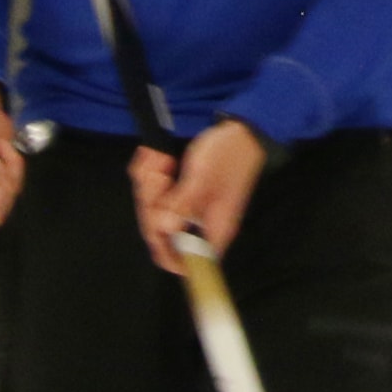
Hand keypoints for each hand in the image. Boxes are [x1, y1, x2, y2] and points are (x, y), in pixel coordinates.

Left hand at [131, 120, 268, 274]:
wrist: (240, 130)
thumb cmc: (229, 154)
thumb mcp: (203, 178)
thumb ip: (184, 203)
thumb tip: (164, 229)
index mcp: (212, 229)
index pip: (184, 262)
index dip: (164, 250)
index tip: (155, 223)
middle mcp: (199, 224)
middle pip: (160, 232)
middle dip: (152, 203)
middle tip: (161, 176)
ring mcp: (188, 209)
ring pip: (153, 210)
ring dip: (150, 185)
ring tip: (161, 162)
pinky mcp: (180, 194)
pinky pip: (155, 193)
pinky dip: (151, 175)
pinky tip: (159, 159)